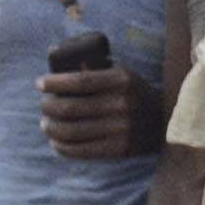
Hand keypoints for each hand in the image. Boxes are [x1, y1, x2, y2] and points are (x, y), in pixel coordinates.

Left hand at [36, 66, 159, 161]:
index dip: (55, 83)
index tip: (40, 83)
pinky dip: (63, 147)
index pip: (79, 81)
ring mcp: (120, 129)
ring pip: (72, 131)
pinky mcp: (119, 149)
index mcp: (121, 80)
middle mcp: (121, 104)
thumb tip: (54, 54)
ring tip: (46, 124)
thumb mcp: (121, 74)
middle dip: (49, 107)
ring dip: (52, 128)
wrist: (165, 121)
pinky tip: (55, 142)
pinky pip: (82, 150)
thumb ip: (94, 68)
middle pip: (71, 108)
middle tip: (43, 105)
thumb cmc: (133, 93)